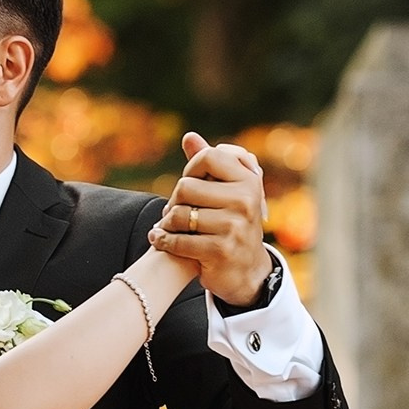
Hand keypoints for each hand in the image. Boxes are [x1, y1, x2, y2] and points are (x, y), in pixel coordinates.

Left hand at [147, 133, 272, 307]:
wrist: (247, 271)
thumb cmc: (232, 224)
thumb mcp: (227, 192)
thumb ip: (208, 164)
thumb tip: (189, 137)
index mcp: (249, 181)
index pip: (208, 156)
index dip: (191, 169)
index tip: (191, 185)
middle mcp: (246, 201)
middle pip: (186, 186)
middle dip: (174, 200)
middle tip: (174, 212)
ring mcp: (234, 226)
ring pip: (179, 214)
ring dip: (167, 223)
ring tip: (167, 227)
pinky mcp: (220, 250)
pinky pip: (178, 240)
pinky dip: (163, 240)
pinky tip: (159, 240)